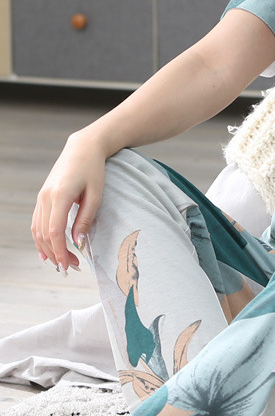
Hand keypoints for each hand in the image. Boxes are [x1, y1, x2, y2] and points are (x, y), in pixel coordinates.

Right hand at [31, 132, 106, 270]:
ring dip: (47, 248)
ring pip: (37, 230)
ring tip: (62, 262)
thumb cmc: (94, 169)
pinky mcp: (42, 197)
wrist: (83, 148)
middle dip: (55, 253)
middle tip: (70, 267)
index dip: (59, 250)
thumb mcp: (96, 194)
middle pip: (44, 234)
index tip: (68, 264)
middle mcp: (46, 197)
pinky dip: (40, 238)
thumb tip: (78, 244)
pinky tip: (47, 250)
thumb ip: (86, 219)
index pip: (54, 231)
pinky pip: (37, 222)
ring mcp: (41, 197)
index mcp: (60, 195)